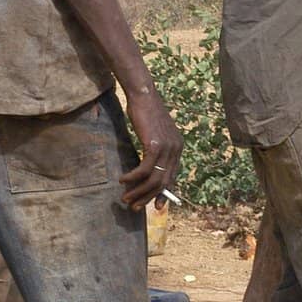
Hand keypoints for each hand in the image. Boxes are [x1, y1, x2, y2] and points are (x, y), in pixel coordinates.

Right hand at [121, 87, 183, 210]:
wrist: (143, 94)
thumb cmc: (145, 111)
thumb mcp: (155, 132)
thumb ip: (156, 149)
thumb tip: (149, 168)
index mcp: (178, 147)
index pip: (173, 177)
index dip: (164, 193)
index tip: (156, 206)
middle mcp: (176, 149)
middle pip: (164, 182)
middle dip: (148, 197)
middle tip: (134, 206)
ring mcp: (167, 147)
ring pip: (154, 179)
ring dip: (138, 191)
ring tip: (125, 198)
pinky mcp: (154, 145)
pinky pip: (144, 169)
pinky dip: (132, 177)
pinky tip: (122, 179)